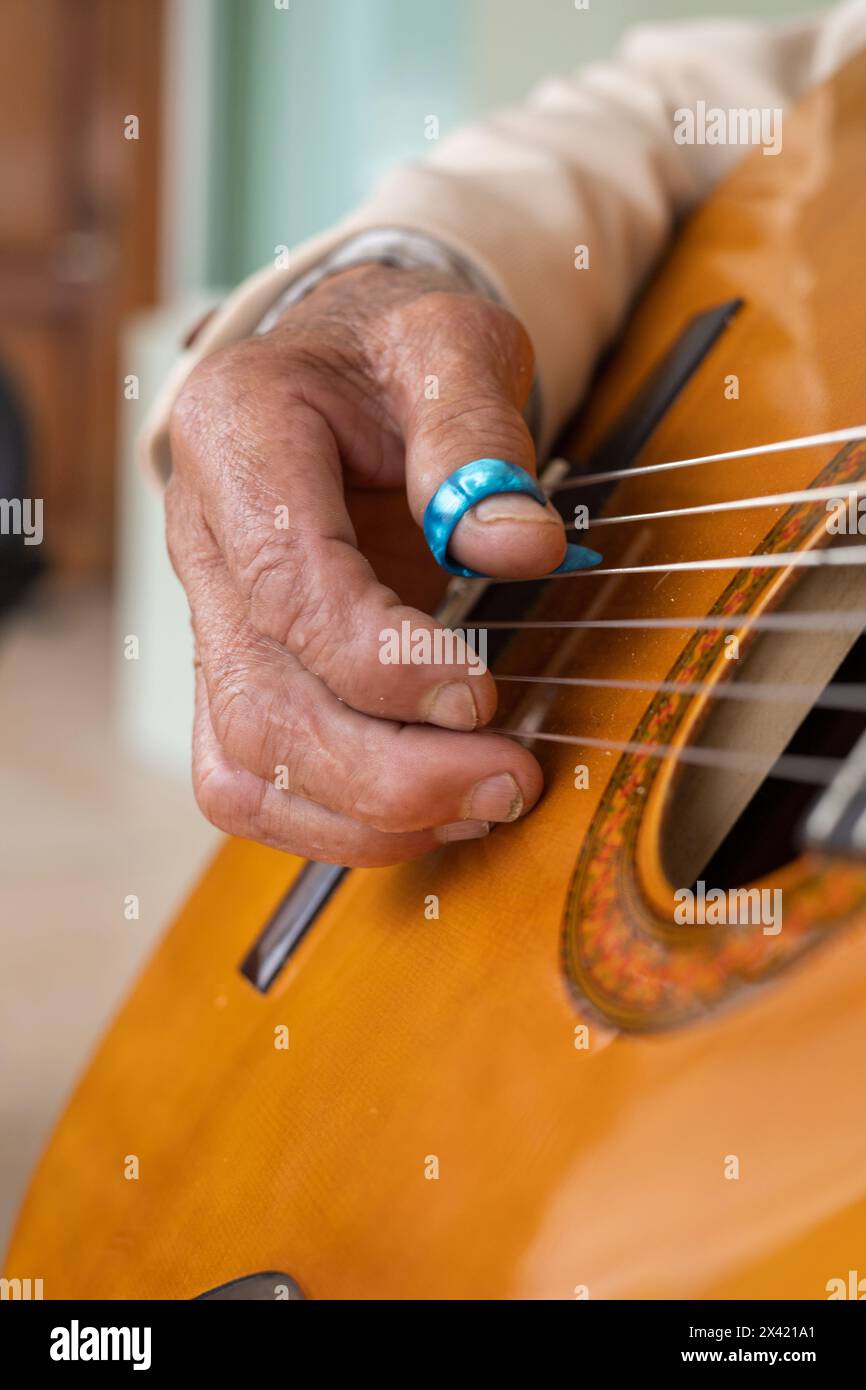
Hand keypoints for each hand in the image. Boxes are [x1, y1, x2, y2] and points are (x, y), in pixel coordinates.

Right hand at [166, 263, 570, 865]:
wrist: (345, 368)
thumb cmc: (394, 352)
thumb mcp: (449, 343)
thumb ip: (478, 434)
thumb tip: (518, 547)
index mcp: (236, 437)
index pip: (284, 588)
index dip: (382, 664)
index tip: (481, 693)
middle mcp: (201, 539)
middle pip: (258, 705)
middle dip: (386, 771)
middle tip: (506, 777)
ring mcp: (210, 616)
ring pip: (246, 765)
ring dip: (367, 814)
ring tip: (485, 799)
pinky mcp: (240, 669)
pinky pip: (255, 781)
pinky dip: (339, 821)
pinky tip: (431, 810)